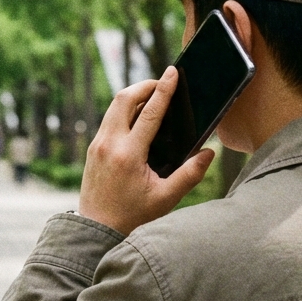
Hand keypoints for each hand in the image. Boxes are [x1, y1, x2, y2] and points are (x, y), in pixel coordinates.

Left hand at [78, 67, 214, 235]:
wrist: (96, 228)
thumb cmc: (133, 215)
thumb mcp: (166, 198)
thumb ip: (190, 175)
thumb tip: (209, 153)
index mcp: (128, 155)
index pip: (149, 113)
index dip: (163, 89)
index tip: (173, 72)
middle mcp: (109, 144)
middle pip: (124, 98)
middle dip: (145, 85)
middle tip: (163, 82)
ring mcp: (97, 144)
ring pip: (114, 106)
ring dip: (133, 95)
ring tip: (153, 95)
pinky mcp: (93, 148)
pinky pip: (109, 119)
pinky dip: (124, 110)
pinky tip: (138, 115)